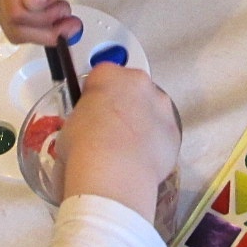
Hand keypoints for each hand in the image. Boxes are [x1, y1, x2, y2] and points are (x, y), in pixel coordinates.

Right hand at [0, 0, 95, 46]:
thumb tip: (30, 2)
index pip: (15, 10)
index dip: (42, 19)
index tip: (65, 8)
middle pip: (13, 24)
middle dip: (45, 29)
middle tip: (69, 16)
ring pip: (15, 31)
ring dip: (45, 33)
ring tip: (66, 19)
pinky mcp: (6, 6)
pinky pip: (19, 30)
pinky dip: (41, 32)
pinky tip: (57, 22)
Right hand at [60, 65, 180, 221]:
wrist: (114, 172)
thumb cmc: (84, 146)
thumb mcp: (71, 123)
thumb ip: (87, 114)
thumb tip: (91, 126)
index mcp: (108, 74)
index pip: (101, 75)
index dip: (96, 93)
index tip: (93, 108)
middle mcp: (138, 82)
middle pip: (131, 86)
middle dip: (124, 102)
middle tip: (110, 127)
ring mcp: (161, 105)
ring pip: (152, 107)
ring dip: (142, 120)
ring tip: (127, 147)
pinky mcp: (175, 129)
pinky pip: (163, 131)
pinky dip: (155, 141)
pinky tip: (141, 159)